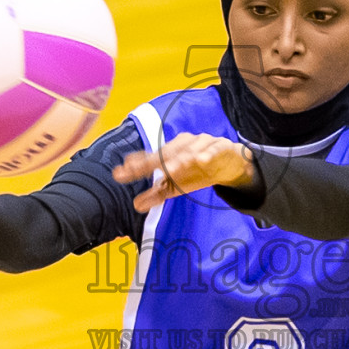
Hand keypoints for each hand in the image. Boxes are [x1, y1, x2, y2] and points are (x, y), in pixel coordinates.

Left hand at [112, 133, 256, 212]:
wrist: (229, 163)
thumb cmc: (197, 172)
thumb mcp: (176, 186)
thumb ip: (156, 194)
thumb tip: (136, 205)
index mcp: (169, 154)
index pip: (150, 159)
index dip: (136, 165)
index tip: (120, 173)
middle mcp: (182, 146)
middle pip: (166, 153)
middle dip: (152, 162)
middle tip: (139, 170)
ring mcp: (201, 144)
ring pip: (189, 151)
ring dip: (180, 159)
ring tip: (170, 169)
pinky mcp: (219, 147)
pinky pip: (213, 149)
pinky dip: (208, 153)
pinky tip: (202, 160)